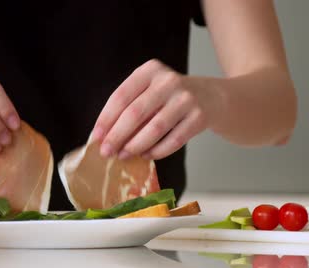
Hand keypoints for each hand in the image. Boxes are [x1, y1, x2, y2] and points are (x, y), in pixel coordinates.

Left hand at [92, 59, 210, 159]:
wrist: (212, 97)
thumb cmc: (172, 96)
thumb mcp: (151, 89)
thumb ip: (131, 105)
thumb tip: (106, 136)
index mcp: (150, 70)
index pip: (121, 96)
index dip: (106, 119)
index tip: (96, 137)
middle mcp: (169, 81)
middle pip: (136, 113)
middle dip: (117, 136)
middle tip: (106, 152)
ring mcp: (186, 99)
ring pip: (155, 128)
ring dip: (136, 145)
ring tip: (124, 155)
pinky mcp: (199, 117)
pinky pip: (174, 140)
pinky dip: (157, 151)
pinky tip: (146, 155)